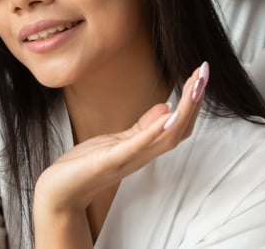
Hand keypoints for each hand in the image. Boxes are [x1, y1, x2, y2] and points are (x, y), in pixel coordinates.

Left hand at [33, 63, 208, 221]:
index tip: (201, 75)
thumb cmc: (87, 165)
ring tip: (195, 87)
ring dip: (184, 112)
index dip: (193, 102)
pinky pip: (137, 146)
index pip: (179, 126)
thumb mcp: (117, 141)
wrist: (60, 192)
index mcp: (144, 148)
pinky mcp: (110, 160)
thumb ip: (143, 127)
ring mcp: (128, 159)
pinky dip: (154, 131)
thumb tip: (166, 108)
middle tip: (204, 72)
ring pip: (166, 137)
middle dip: (194, 102)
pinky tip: (167, 114)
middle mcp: (142, 155)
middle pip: (180, 130)